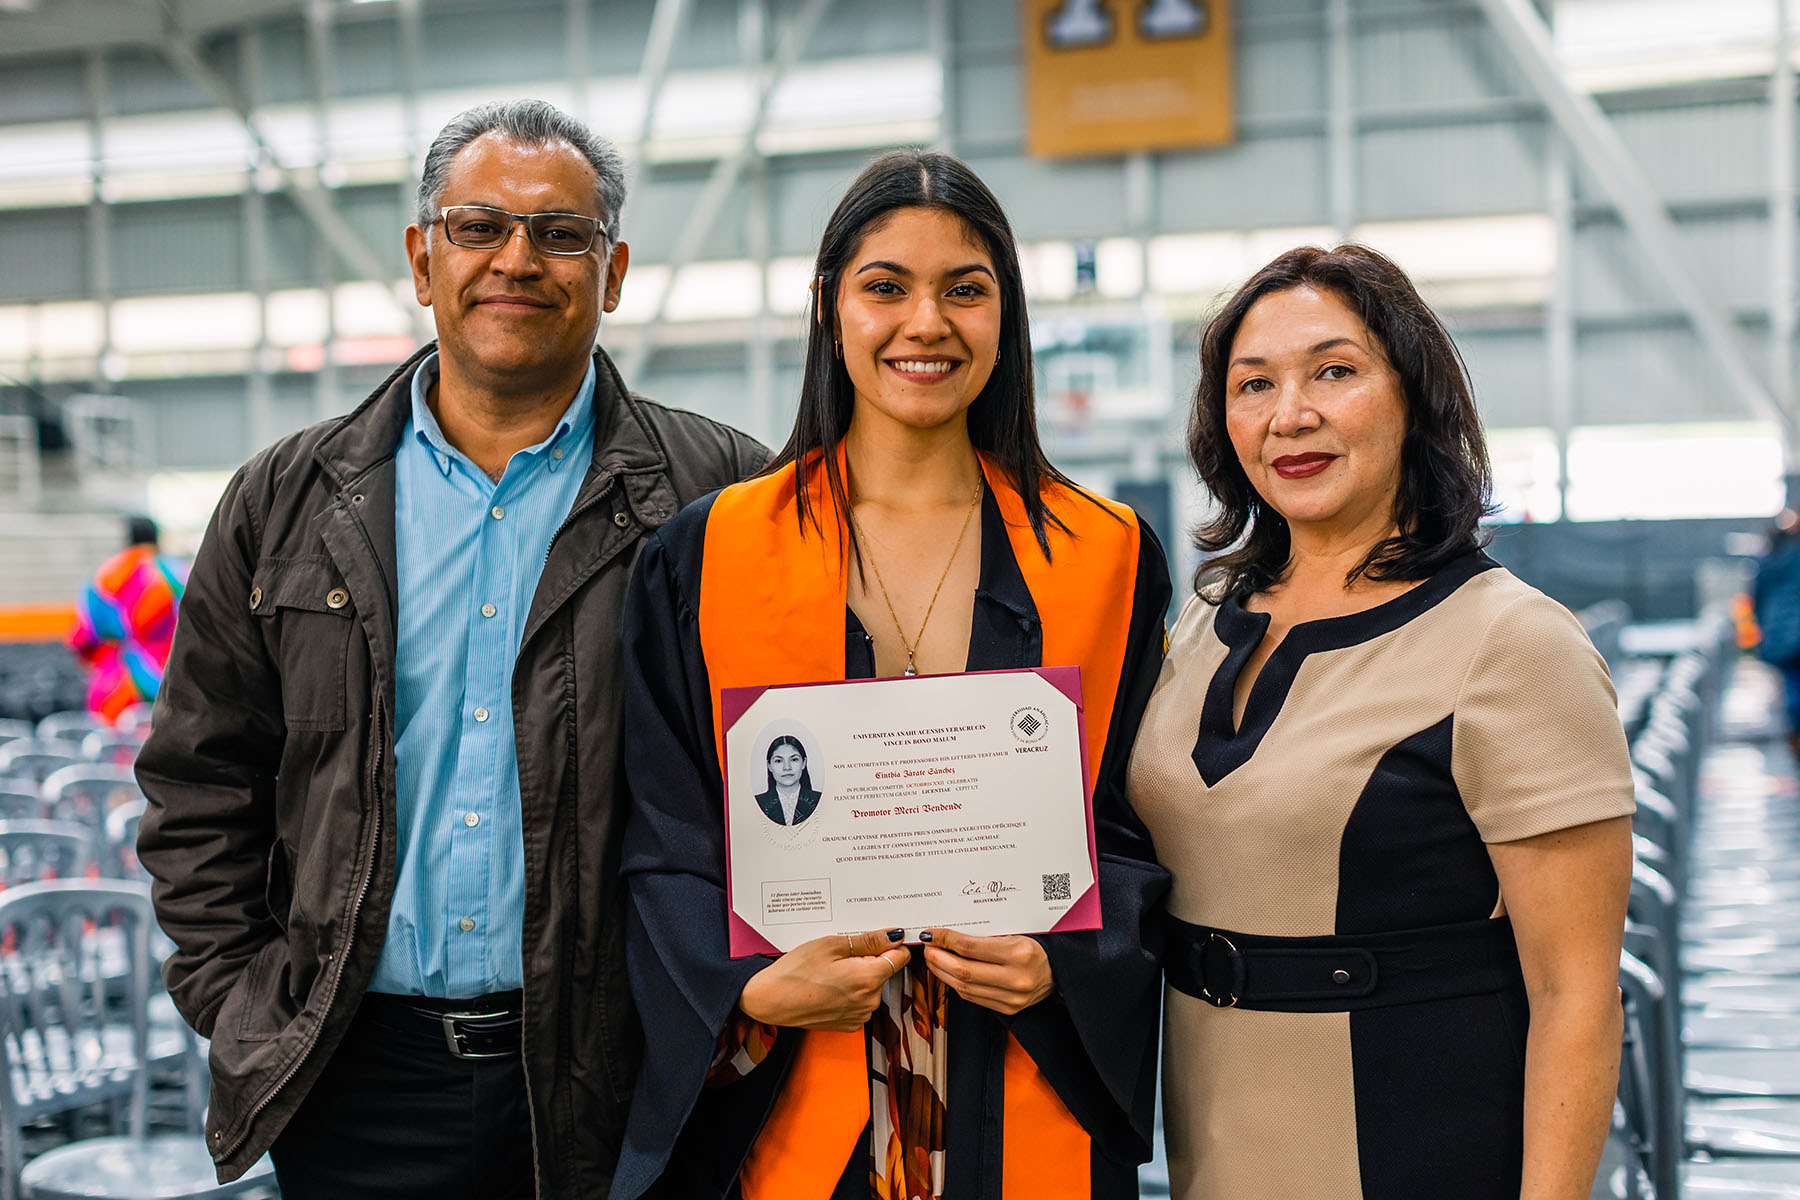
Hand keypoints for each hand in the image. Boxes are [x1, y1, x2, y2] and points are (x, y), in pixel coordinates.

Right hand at [738, 928, 908, 1031]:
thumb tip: (895, 936)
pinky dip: (851, 992)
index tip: (877, 938)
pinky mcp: (849, 1024)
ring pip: (872, 986)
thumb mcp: (832, 945)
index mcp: (868, 979)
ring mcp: (860, 1015)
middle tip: (842, 954)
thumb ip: (869, 941)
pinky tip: (830, 985)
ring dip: (859, 976)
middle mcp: (869, 1001)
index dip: (890, 944)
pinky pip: (860, 1001)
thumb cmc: (796, 971)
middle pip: (885, 971)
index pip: (901, 957)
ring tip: (831, 970)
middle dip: (870, 959)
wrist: (771, 1000)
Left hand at [920, 928, 1052, 1014]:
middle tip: (927, 948)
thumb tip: (948, 933)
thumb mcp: (1014, 932)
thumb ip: (983, 935)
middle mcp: (1016, 978)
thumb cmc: (1034, 946)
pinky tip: (949, 974)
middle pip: (964, 971)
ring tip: (933, 960)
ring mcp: (1013, 998)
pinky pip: (973, 998)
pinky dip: (956, 985)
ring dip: (943, 973)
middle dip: (938, 959)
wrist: (1058, 970)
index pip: (970, 947)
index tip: (931, 934)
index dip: (945, 940)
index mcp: (1019, 952)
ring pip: (965, 987)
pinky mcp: (1008, 1010)